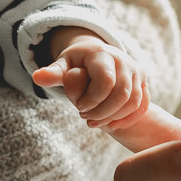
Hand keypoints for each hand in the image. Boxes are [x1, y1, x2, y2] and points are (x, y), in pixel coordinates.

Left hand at [33, 27, 148, 128]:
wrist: (95, 56)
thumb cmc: (76, 64)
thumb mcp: (63, 66)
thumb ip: (53, 73)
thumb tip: (37, 77)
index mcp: (101, 54)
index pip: (105, 82)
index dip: (92, 100)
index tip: (78, 107)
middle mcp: (123, 60)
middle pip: (121, 94)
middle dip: (102, 112)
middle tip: (85, 118)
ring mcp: (135, 71)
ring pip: (133, 102)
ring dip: (114, 117)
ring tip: (96, 122)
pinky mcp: (142, 83)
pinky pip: (142, 105)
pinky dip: (129, 119)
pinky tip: (113, 125)